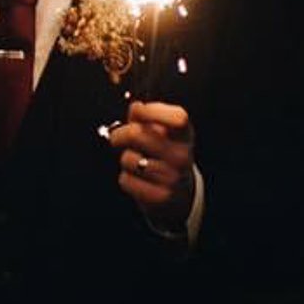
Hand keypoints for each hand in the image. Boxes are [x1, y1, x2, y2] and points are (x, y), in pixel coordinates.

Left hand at [109, 100, 196, 228]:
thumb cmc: (163, 155)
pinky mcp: (161, 197)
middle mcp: (182, 156)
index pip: (177, 117)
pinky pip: (126, 180)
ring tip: (136, 163)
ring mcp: (173, 177)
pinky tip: (139, 180)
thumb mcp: (161, 133)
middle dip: (119, 135)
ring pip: (128, 159)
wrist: (178, 195)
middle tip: (118, 139)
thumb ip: (146, 116)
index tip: (137, 111)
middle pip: (137, 134)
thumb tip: (136, 107)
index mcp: (184, 135)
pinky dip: (126, 179)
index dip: (152, 110)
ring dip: (125, 160)